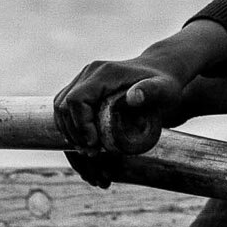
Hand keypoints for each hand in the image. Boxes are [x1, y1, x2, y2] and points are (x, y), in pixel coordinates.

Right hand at [53, 57, 190, 156]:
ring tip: (90, 156)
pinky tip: (85, 147)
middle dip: (74, 134)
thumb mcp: (164, 89)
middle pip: (63, 106)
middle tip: (92, 155)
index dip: (80, 125)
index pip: (76, 99)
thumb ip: (151, 91)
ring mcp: (84, 80)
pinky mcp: (84, 89)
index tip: (94, 145)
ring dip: (70, 135)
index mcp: (103, 73)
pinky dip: (71, 131)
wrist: (162, 71)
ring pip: (61, 109)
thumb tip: (133, 98)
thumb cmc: (166, 83)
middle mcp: (89, 73)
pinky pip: (67, 111)